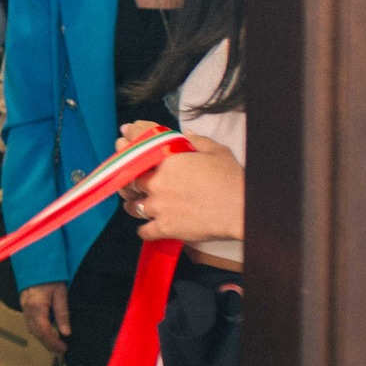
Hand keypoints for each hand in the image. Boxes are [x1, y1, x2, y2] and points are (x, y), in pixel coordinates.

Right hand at [20, 281, 69, 355]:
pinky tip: (47, 332)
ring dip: (43, 338)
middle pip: (36, 333)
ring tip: (55, 344)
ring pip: (32, 329)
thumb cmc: (50, 276)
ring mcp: (24, 308)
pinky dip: (39, 330)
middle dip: (48, 344)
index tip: (63, 348)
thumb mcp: (61, 294)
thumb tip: (66, 332)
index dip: (53, 342)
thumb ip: (62, 314)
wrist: (37, 264)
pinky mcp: (24, 306)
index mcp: (37, 307)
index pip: (44, 331)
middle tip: (60, 350)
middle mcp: (27, 309)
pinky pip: (30, 323)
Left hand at [122, 135, 244, 246]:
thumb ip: (195, 141)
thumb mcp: (215, 151)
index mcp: (165, 160)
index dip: (128, 139)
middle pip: (129, 178)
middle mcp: (156, 182)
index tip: (123, 138)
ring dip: (133, 204)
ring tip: (137, 202)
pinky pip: (144, 231)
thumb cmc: (231, 178)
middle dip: (127, 175)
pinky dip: (144, 230)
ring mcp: (158, 206)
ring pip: (132, 206)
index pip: (137, 144)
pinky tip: (147, 227)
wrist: (241, 208)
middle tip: (129, 176)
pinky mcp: (164, 227)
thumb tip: (185, 134)